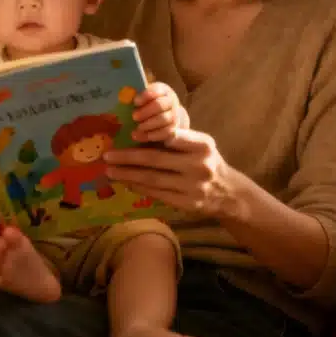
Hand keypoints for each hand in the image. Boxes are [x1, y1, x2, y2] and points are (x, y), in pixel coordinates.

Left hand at [104, 128, 243, 217]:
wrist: (228, 192)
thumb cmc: (206, 162)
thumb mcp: (201, 146)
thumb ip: (178, 139)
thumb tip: (140, 133)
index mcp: (202, 146)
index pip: (172, 137)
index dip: (150, 135)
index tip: (130, 134)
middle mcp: (199, 166)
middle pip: (156, 160)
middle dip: (128, 157)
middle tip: (107, 155)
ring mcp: (193, 187)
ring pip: (153, 179)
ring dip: (128, 175)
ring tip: (110, 170)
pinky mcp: (186, 203)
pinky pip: (157, 194)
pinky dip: (139, 187)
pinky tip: (126, 182)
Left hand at [131, 82, 189, 142]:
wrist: (165, 115)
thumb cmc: (148, 103)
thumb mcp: (143, 97)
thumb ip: (134, 97)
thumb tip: (123, 99)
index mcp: (162, 90)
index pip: (156, 90)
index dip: (145, 96)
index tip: (135, 102)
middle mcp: (170, 101)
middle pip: (159, 105)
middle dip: (145, 112)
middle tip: (134, 117)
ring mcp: (174, 115)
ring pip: (163, 119)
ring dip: (148, 124)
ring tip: (137, 127)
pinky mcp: (173, 129)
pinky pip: (164, 133)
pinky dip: (150, 135)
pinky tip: (138, 135)